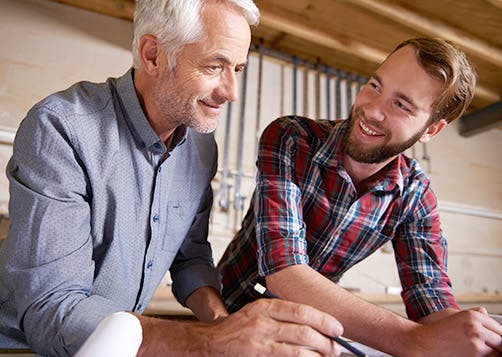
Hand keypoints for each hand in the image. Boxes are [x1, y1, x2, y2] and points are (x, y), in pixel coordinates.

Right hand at [200, 298, 343, 355]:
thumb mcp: (255, 314)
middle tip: (335, 348)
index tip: (337, 328)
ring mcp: (259, 340)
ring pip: (299, 347)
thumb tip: (311, 326)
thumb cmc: (234, 331)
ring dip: (318, 354)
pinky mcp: (257, 355)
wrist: (207, 344)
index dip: (323, 319)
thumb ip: (279, 317)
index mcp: (264, 306)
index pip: (301, 310)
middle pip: (304, 329)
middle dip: (325, 341)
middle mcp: (262, 320)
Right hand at [411, 307, 501, 355]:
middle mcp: (477, 326)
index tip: (497, 342)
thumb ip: (473, 315)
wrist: (422, 342)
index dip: (499, 338)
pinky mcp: (475, 353)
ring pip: (498, 351)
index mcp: (474, 316)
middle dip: (497, 346)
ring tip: (481, 351)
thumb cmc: (436, 331)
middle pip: (501, 340)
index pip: (498, 329)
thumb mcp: (454, 315)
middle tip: (492, 349)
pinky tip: (477, 355)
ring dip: (493, 353)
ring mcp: (477, 340)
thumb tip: (486, 313)